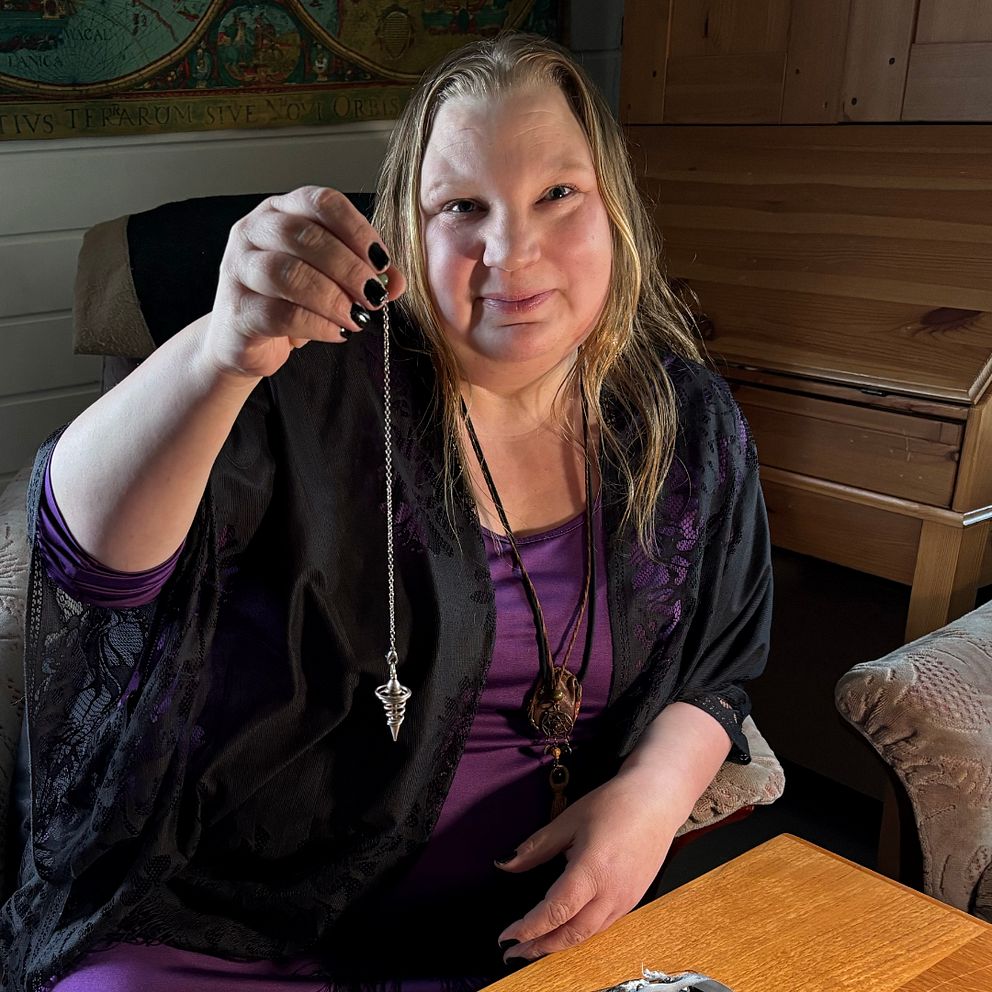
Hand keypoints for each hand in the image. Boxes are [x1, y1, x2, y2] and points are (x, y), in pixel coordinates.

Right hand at [202, 186, 407, 379]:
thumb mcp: (330, 281)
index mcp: (280, 211)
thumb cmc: (288, 301)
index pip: (321, 202)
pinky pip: (279, 313)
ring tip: (357, 316)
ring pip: (288, 273)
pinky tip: (337, 332)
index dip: (357, 229)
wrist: (243, 340)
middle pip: (304, 235)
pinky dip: (317, 324)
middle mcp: (253, 232)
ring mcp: (238, 269)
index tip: (381, 260)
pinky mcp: (237, 310)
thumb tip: (398, 281)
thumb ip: (365, 274)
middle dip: (349, 267)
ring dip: (333, 297)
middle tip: (375, 294)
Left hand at [496, 770, 682, 963]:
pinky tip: (567, 927)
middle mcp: (611, 893)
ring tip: (535, 944)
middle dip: (540, 946)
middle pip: (571, 934)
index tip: (506, 937)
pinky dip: (580, 933)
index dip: (528, 928)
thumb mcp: (568, 821)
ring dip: (559, 944)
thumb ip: (536, 848)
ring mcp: (625, 899)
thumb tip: (506, 863)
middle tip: (515, 952)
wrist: (657, 800)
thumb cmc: (615, 804)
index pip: (555, 912)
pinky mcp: (633, 899)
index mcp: (592, 871)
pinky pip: (603, 925)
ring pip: (588, 934)